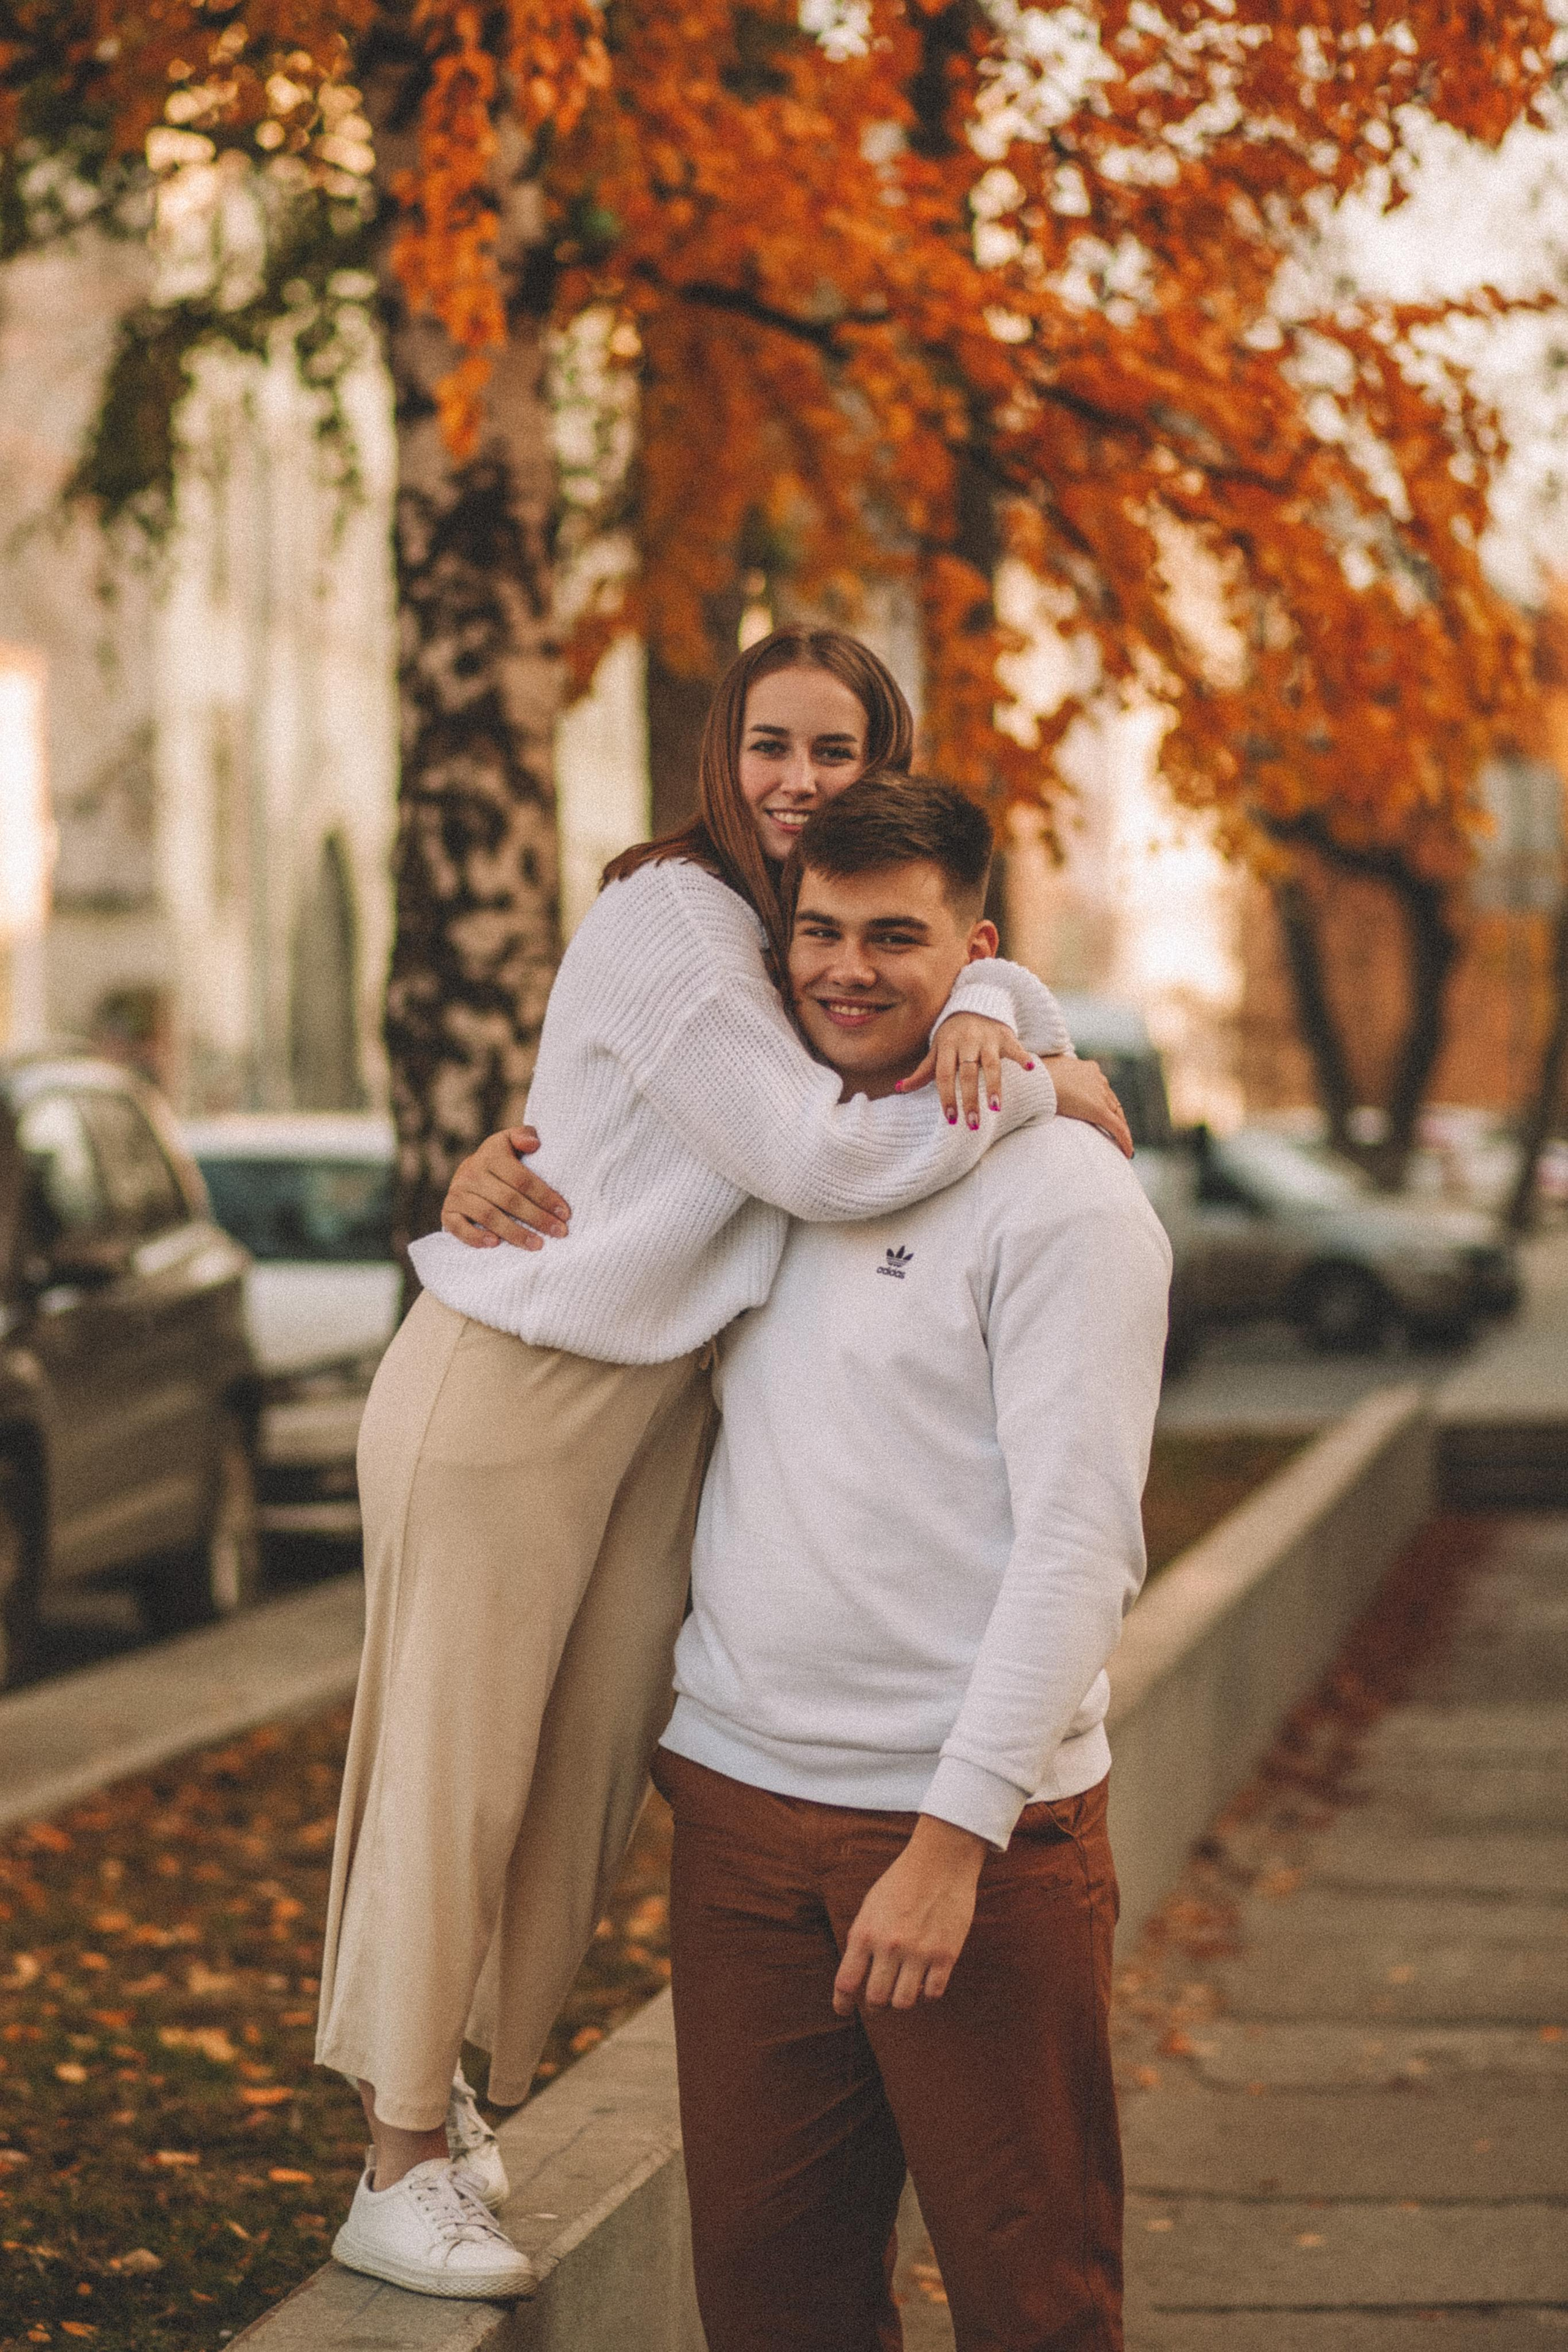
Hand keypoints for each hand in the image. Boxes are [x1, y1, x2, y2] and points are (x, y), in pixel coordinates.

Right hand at [439, 1128, 572, 1249]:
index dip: (545, 1197)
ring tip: (537, 1245)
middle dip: (537, 1218)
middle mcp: (471, 1173)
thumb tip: (534, 1144)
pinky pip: (459, 1227)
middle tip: (559, 1233)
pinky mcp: (448, 1212)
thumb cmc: (500, 1161)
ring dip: (514, 1233)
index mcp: (490, 1155)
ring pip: (488, 1215)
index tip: (565, 1213)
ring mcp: (458, 1193)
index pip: (522, 1179)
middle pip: (509, 1200)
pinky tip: (495, 1245)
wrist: (467, 1174)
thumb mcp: (510, 1143)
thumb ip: (524, 1136)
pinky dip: (476, 1237)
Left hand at [832, 1815, 986, 2014]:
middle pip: (876, 2000)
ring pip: (903, 2003)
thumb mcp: (871, 1907)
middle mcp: (889, 1946)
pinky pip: (932, 1994)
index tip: (843, 2010)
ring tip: (904, 1989)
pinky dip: (927, 1994)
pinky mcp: (946, 1955)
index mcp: (865, 1933)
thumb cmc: (901, 1881)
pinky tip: (926, 1981)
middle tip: (879, 2002)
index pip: (846, 1983)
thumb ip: (863, 1941)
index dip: (842, 2003)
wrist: (940, 1860)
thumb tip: (857, 1977)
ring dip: (901, 2001)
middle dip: (875, 2006)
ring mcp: (919, 1952)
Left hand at [895, 1013, 1035, 1129]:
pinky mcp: (1005, 1035)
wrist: (974, 1003)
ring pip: (991, 1063)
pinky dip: (1022, 1056)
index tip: (951, 1118)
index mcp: (946, 1046)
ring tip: (996, 1107)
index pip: (944, 1074)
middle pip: (967, 1073)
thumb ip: (923, 1071)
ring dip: (994, 1086)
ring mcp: (987, 1038)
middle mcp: (966, 1041)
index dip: (947, 1097)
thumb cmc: (953, 1035)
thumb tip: (900, 1088)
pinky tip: (1030, 1068)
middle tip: (972, 1124)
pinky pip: (1015, 1046)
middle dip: (970, 1099)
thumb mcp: (937, 1050)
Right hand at [1042, 1056, 1132, 1158]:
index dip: (1104, 1102)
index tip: (1103, 1112)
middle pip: (1112, 1102)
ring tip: (1123, 1145)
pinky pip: (1117, 1128)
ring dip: (1121, 1130)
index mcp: (1089, 1069)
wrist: (1036, 1081)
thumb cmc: (1035, 1078)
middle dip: (1115, 1117)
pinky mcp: (1099, 1110)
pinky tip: (1128, 1152)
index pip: (1102, 1089)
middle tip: (1117, 1132)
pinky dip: (1125, 1140)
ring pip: (1117, 1116)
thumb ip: (1057, 1080)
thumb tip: (1049, 1086)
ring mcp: (1100, 1094)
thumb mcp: (1050, 1075)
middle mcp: (1099, 1080)